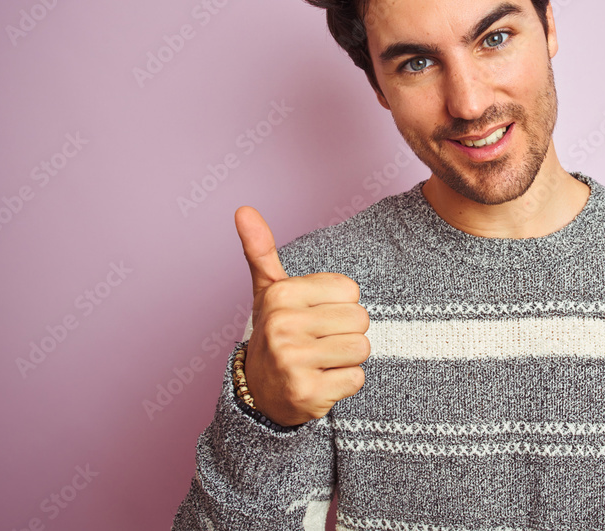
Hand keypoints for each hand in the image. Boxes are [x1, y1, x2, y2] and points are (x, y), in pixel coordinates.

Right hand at [234, 206, 369, 426]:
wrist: (258, 395)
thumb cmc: (276, 334)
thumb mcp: (268, 291)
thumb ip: (261, 250)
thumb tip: (243, 209)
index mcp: (281, 294)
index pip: (351, 290)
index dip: (339, 306)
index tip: (313, 318)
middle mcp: (283, 325)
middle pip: (360, 319)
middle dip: (346, 333)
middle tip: (317, 343)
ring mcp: (293, 361)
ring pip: (361, 348)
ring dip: (347, 359)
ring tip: (321, 362)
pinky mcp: (307, 393)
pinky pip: (357, 379)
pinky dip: (345, 383)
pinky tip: (321, 382)